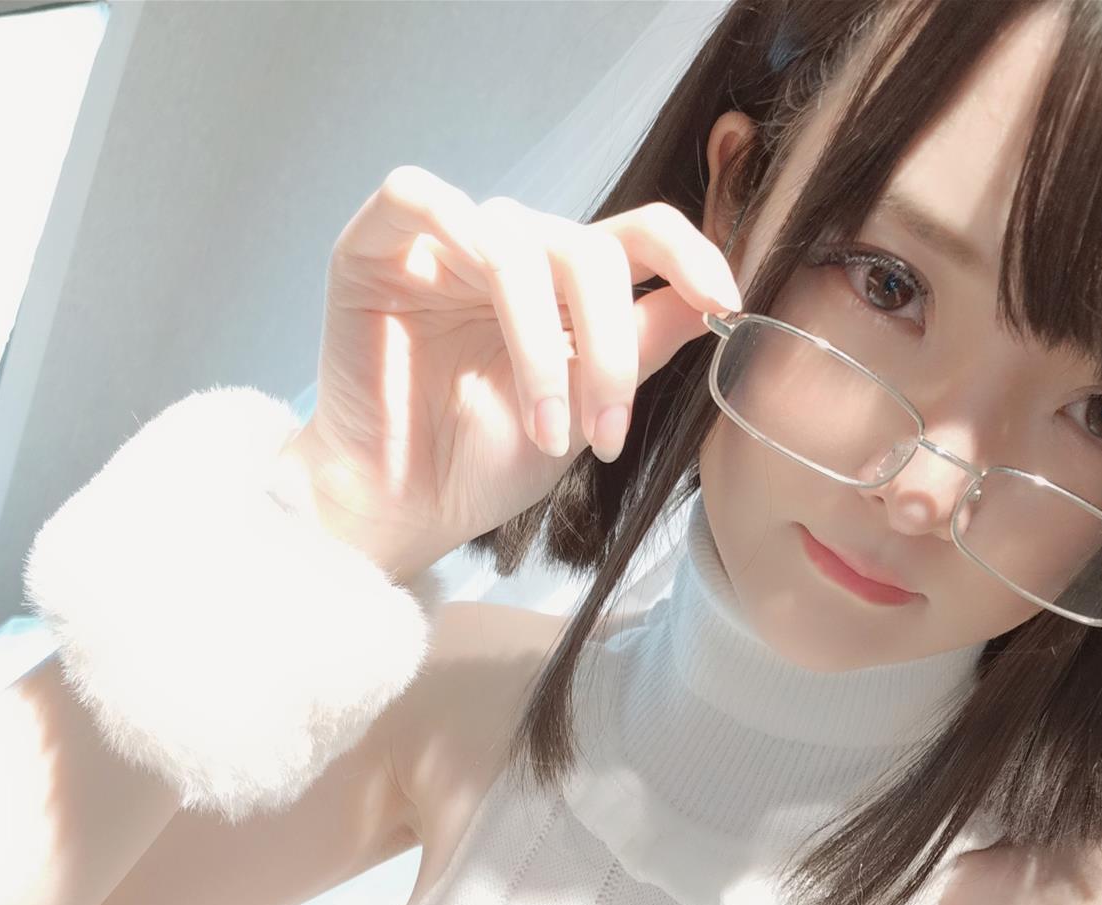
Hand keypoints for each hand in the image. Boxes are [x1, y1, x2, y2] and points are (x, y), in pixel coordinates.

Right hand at [288, 164, 742, 574]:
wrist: (399, 512)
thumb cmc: (480, 467)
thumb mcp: (584, 413)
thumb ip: (640, 349)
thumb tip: (710, 303)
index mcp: (563, 286)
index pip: (638, 236)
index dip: (691, 255)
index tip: (726, 306)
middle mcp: (510, 253)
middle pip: (587, 250)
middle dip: (610, 348)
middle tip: (605, 435)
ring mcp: (443, 245)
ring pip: (518, 242)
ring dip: (543, 347)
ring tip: (545, 431)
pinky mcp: (375, 245)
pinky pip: (419, 196)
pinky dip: (460, 242)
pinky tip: (475, 320)